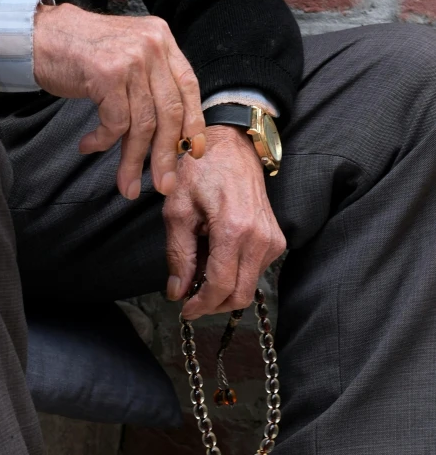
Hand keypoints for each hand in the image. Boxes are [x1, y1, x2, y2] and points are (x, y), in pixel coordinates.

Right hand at [33, 3, 205, 199]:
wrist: (38, 35)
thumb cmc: (80, 53)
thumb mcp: (126, 56)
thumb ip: (150, 83)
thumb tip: (172, 138)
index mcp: (161, 39)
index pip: (188, 87)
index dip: (193, 123)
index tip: (193, 153)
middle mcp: (152, 45)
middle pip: (170, 111)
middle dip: (166, 154)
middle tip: (164, 184)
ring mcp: (131, 59)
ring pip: (143, 124)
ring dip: (133, 160)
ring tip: (127, 183)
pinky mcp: (107, 74)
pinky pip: (116, 123)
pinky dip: (104, 141)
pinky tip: (90, 145)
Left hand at [163, 125, 285, 317]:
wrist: (232, 146)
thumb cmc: (201, 170)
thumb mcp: (177, 210)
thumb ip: (178, 254)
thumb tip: (177, 291)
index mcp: (234, 230)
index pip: (220, 286)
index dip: (200, 305)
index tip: (184, 309)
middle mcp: (260, 238)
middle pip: (240, 295)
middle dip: (213, 304)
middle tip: (189, 297)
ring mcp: (272, 240)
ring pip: (249, 286)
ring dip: (223, 288)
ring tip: (199, 268)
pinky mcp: (276, 239)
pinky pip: (255, 270)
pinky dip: (235, 274)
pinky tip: (215, 256)